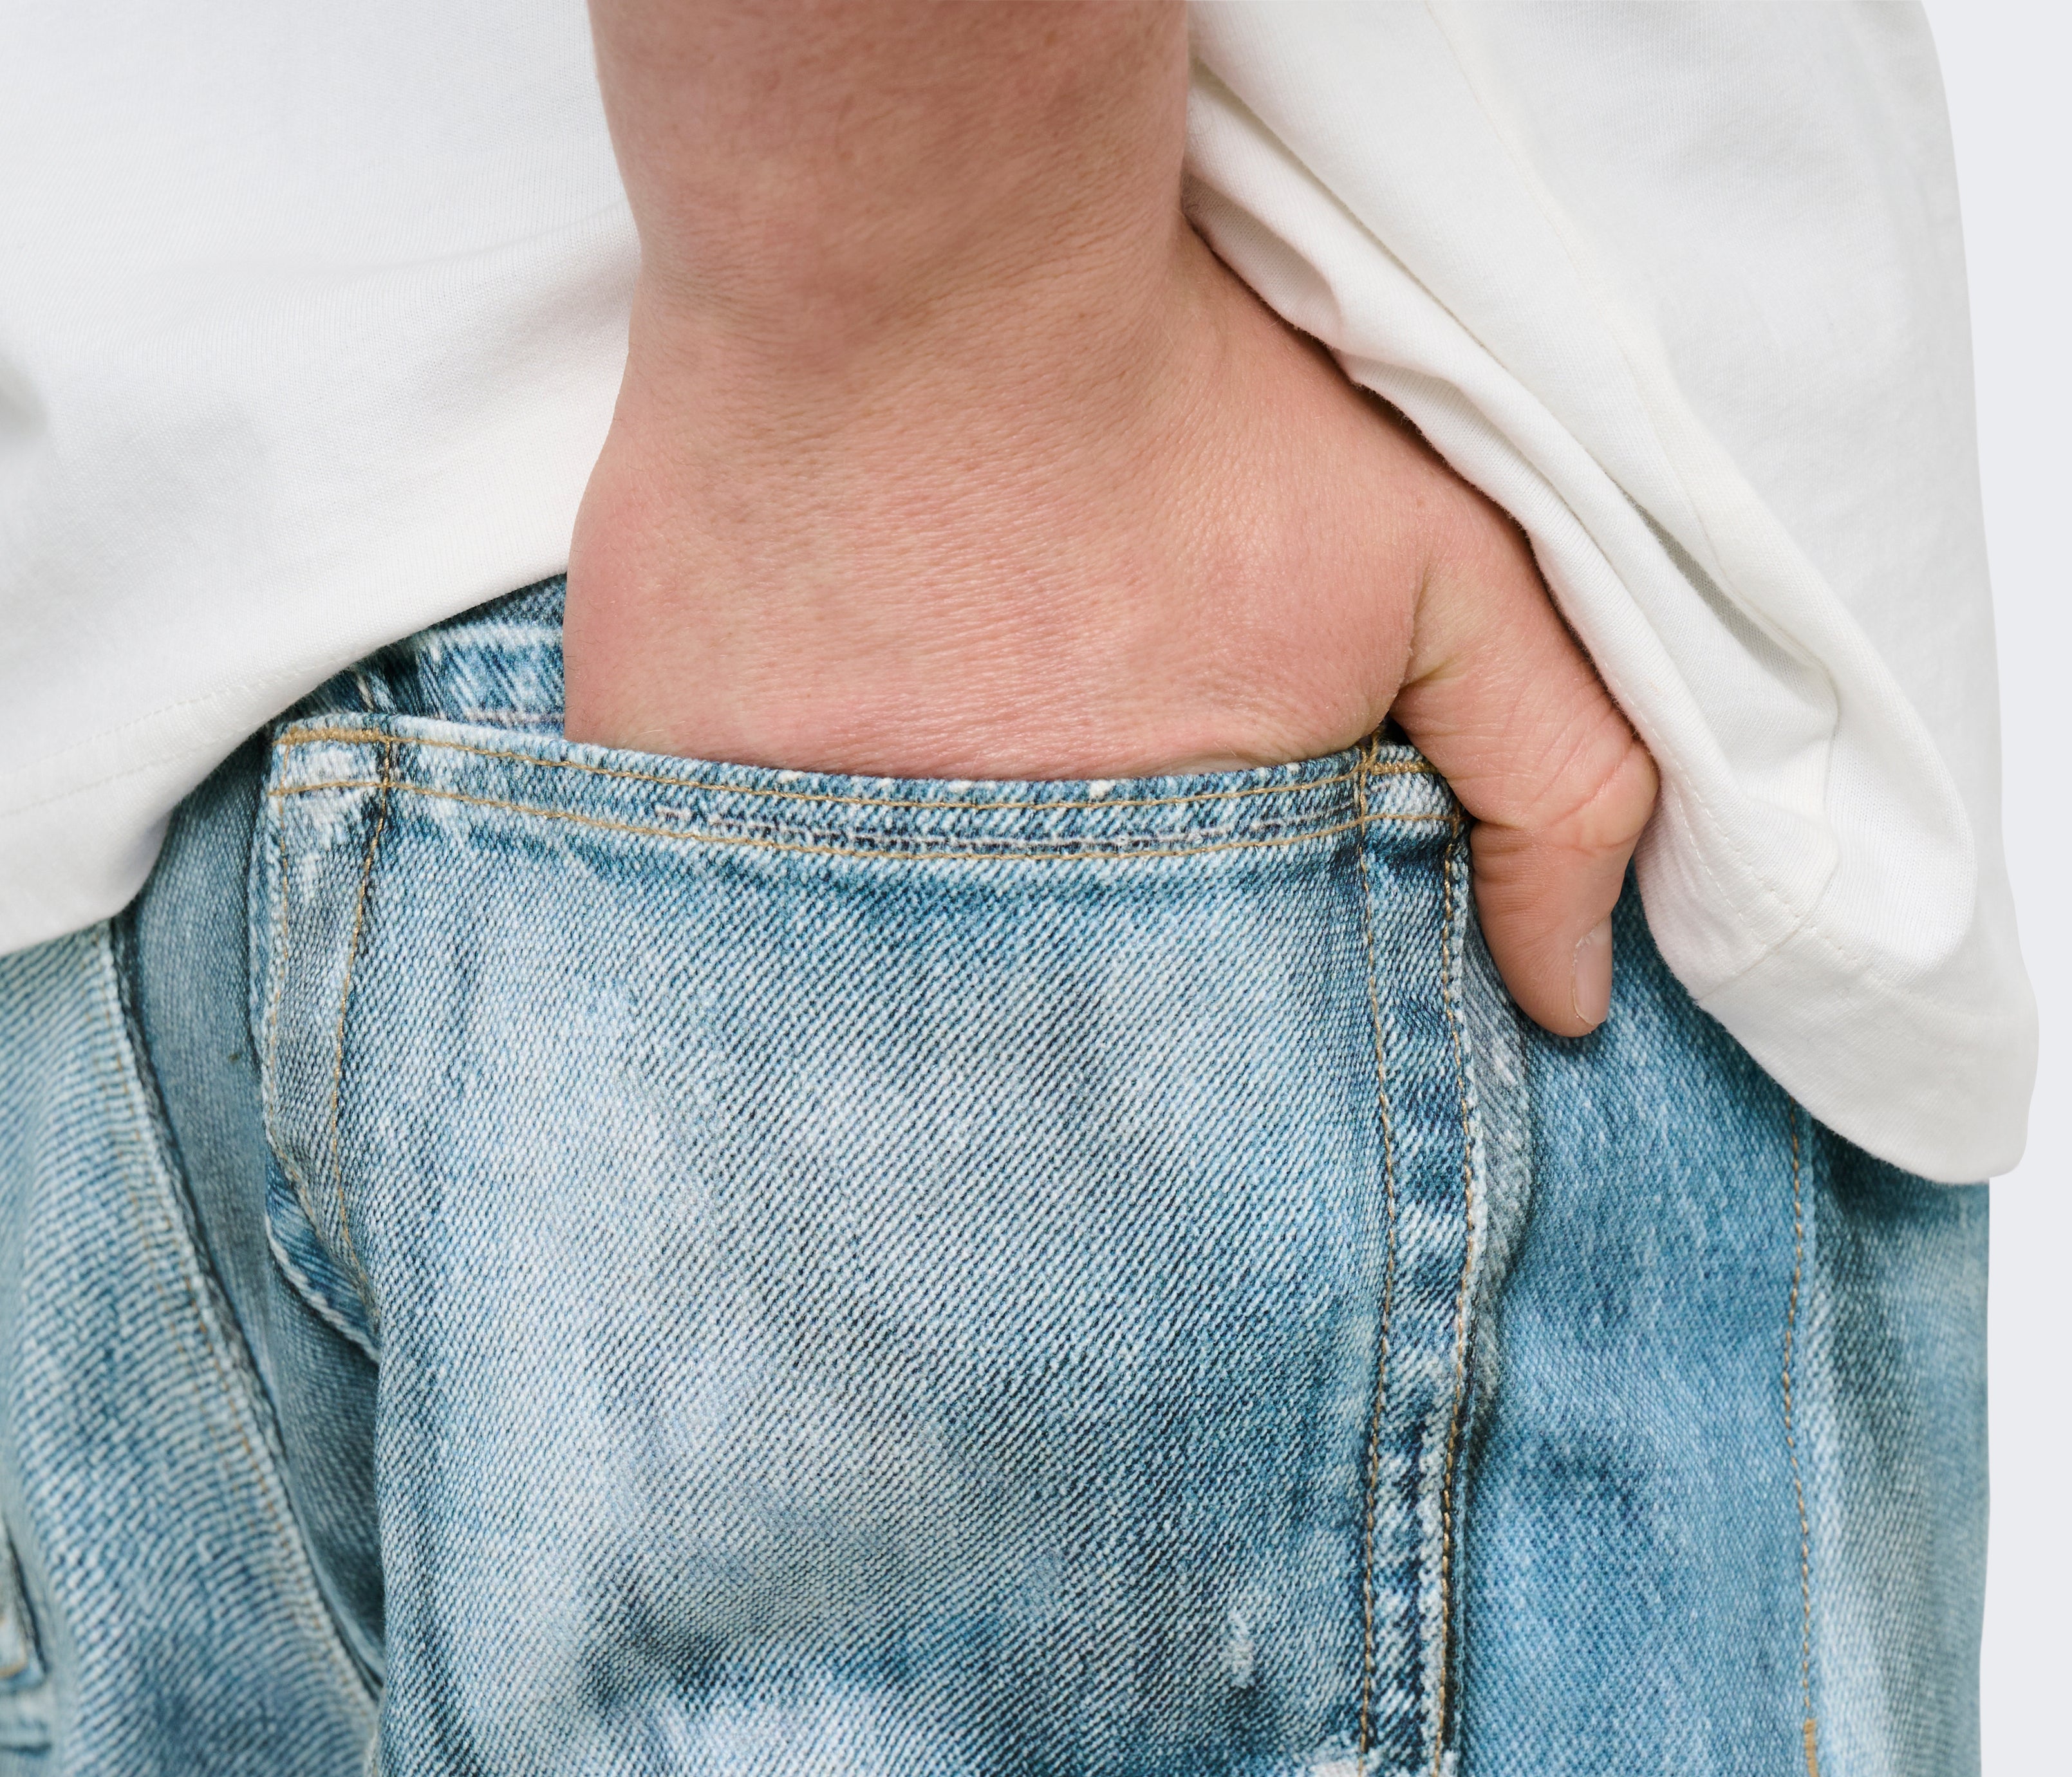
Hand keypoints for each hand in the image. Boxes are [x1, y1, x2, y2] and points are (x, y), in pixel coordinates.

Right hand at [564, 1, 1654, 1035]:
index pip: (1166, 1084)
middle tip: (1029, 925)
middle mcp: (944, 926)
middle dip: (1024, 1029)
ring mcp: (773, 865)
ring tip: (899, 861)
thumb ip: (1550, 786)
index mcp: (1130, 914)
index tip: (1165, 1004)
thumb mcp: (1443, 576)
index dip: (1172, 1061)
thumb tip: (1571, 1002)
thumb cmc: (1181, 404)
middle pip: (993, 1060)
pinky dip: (716, 888)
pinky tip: (760, 814)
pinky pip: (676, 901)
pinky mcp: (639, 782)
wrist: (917, 250)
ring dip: (866, 967)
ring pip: (829, 990)